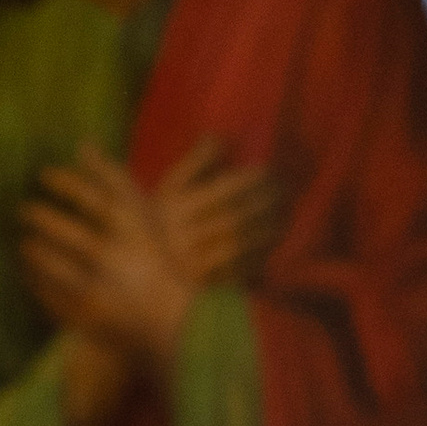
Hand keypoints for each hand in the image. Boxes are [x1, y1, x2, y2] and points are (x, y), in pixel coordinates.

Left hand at [16, 147, 195, 378]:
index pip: (96, 199)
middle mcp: (118, 259)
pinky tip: (29, 273)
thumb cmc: (152, 259)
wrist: (171, 322)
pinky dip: (36, 283)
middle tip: (23, 209)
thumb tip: (82, 144)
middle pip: (69, 233)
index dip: (66, 183)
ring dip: (35, 252)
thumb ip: (114, 180)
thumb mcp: (142, 217)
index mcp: (135, 232)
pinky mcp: (86, 318)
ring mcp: (101, 291)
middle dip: (42, 217)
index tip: (44, 174)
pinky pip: (51, 296)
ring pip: (55, 267)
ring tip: (25, 244)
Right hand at [152, 137, 283, 289]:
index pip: (222, 191)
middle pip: (235, 217)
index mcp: (173, 208)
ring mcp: (190, 265)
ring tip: (285, 215)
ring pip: (239, 245)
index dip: (252, 180)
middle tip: (286, 192)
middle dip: (266, 203)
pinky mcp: (201, 287)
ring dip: (268, 229)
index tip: (271, 171)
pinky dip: (259, 255)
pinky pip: (236, 271)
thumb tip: (219, 138)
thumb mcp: (170, 188)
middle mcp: (180, 237)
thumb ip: (196, 163)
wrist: (140, 272)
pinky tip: (272, 242)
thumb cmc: (162, 220)